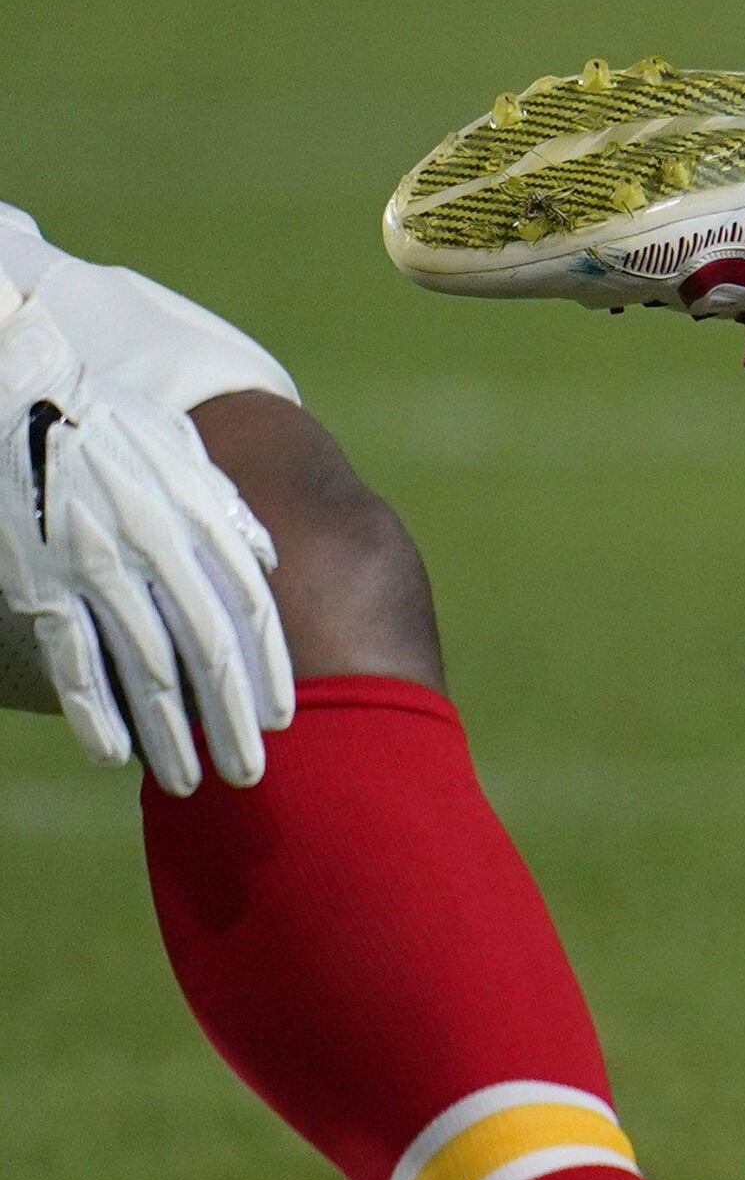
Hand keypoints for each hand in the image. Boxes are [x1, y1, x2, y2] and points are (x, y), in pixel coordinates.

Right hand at [0, 292, 289, 792]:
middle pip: (203, 652)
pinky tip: (115, 754)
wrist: (21, 397)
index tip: (284, 717)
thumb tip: (269, 556)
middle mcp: (153, 552)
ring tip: (190, 782)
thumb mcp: (182, 453)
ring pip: (140, 668)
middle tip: (252, 774)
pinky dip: (94, 711)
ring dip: (168, 732)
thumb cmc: (107, 426)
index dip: (267, 668)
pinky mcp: (40, 586)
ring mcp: (93, 572)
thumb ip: (226, 509)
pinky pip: (72, 660)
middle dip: (228, 719)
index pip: (246, 609)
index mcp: (194, 519)